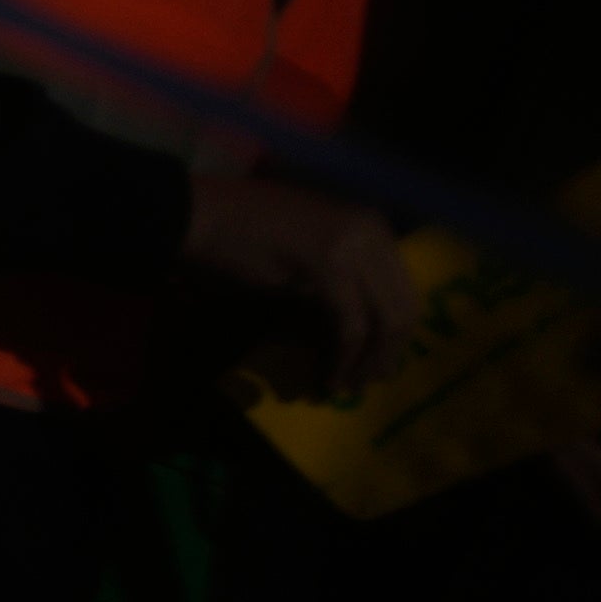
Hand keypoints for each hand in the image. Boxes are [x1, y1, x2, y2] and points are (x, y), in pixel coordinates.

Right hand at [180, 168, 419, 402]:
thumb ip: (341, 282)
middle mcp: (372, 230)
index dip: (396, 335)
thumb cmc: (241, 234)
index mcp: (372, 224)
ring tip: (347, 386)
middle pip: (403, 307)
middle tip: (365, 383)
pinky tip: (328, 378)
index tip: (377, 364)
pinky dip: (344, 357)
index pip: (406, 289)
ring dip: (367, 360)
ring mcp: (353, 245)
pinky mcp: (329, 265)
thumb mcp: (307, 257)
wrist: (194, 215)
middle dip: (387, 353)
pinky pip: (350, 324)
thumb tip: (360, 333)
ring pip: (384, 318)